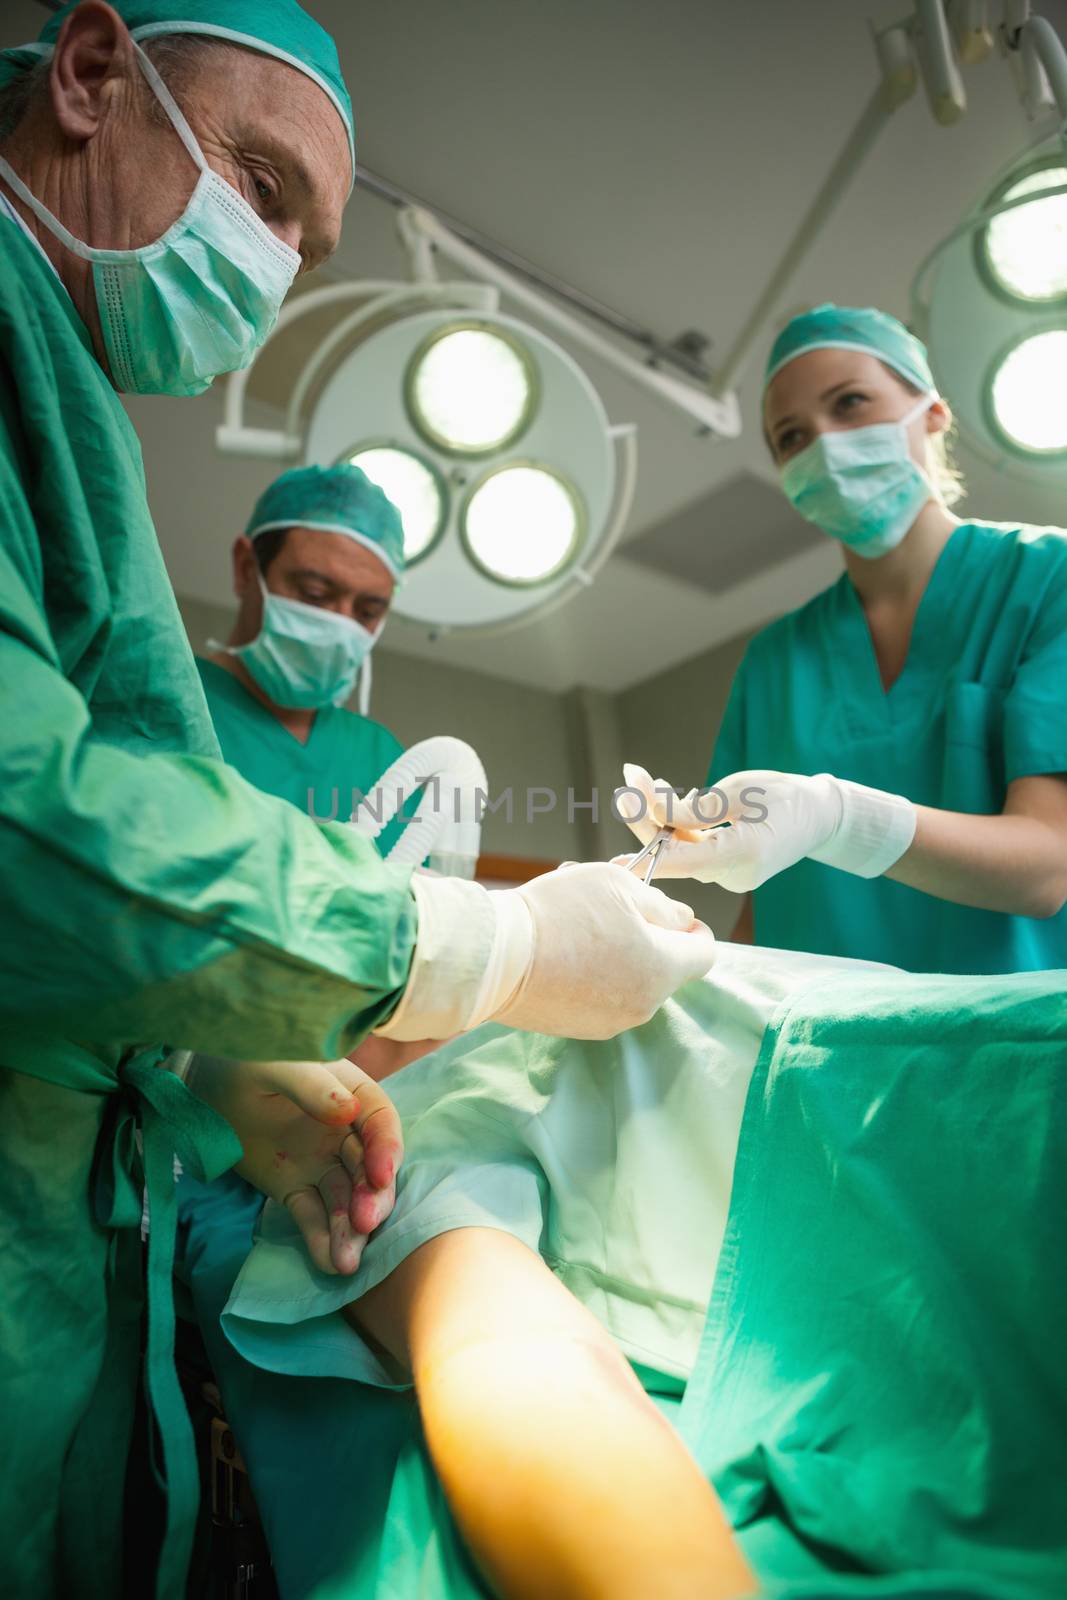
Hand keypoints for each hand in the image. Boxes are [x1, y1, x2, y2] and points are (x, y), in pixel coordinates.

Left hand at [184, 1056, 403, 1275]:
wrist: (201, 1086)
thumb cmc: (244, 1060)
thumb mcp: (274, 1064)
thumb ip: (310, 1085)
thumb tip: (348, 1112)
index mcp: (350, 1093)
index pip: (380, 1123)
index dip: (385, 1149)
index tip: (381, 1175)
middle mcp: (344, 1133)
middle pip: (368, 1169)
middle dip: (371, 1198)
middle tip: (363, 1224)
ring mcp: (321, 1163)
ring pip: (345, 1200)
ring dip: (349, 1230)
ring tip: (345, 1262)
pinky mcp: (294, 1189)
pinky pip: (312, 1216)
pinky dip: (321, 1240)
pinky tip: (328, 1264)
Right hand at [491, 861, 716, 1037]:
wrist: (493, 956)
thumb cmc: (559, 913)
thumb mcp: (619, 885)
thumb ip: (661, 904)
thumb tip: (680, 919)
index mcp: (662, 970)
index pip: (704, 954)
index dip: (695, 930)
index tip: (676, 917)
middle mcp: (642, 1006)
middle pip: (665, 969)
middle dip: (649, 939)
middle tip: (615, 911)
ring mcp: (609, 1023)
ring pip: (632, 984)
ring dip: (619, 958)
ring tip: (582, 928)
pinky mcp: (577, 1029)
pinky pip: (601, 999)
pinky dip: (593, 978)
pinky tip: (564, 953)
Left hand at [615, 764, 913, 889]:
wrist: (821, 816)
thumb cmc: (787, 797)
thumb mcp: (739, 794)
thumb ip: (695, 809)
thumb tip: (654, 814)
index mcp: (742, 855)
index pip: (683, 861)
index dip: (646, 856)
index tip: (615, 858)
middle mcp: (733, 874)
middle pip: (676, 852)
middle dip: (648, 817)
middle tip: (629, 778)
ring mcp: (729, 874)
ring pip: (681, 849)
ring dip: (660, 817)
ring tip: (642, 778)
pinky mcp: (726, 867)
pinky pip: (693, 848)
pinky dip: (677, 826)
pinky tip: (665, 795)